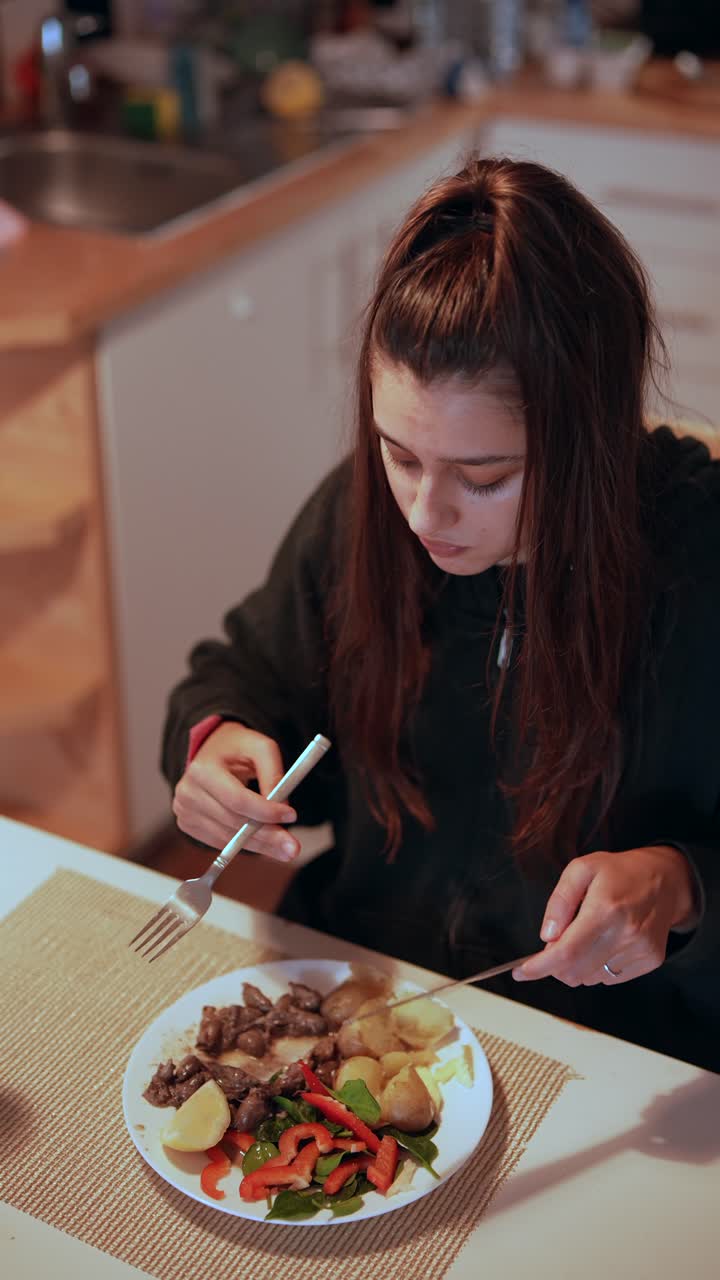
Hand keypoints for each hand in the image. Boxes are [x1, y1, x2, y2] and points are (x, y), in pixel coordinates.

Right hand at [173, 722, 299, 861]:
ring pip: (229, 838)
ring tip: (285, 849)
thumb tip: (282, 807)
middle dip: (267, 836)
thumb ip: (273, 773)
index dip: (265, 811)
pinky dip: (244, 844)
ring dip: (260, 846)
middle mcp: (188, 792)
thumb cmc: (237, 748)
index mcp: (203, 770)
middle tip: (294, 848)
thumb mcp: (260, 747)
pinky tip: (264, 843)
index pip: (237, 799)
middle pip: (233, 823)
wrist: (211, 751)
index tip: (291, 816)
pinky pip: (220, 841)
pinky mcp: (188, 824)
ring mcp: (184, 811)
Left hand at [513, 845, 696, 986]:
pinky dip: (597, 968)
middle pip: (576, 972)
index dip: (540, 967)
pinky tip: (604, 943)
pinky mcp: (650, 960)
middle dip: (555, 966)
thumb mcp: (581, 869)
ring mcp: (640, 950)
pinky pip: (611, 979)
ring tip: (586, 936)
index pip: (567, 952)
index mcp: (606, 909)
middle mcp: (626, 933)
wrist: (665, 879)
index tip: (521, 972)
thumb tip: (547, 936)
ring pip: (591, 979)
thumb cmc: (619, 872)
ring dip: (577, 966)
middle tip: (555, 945)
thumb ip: (559, 901)